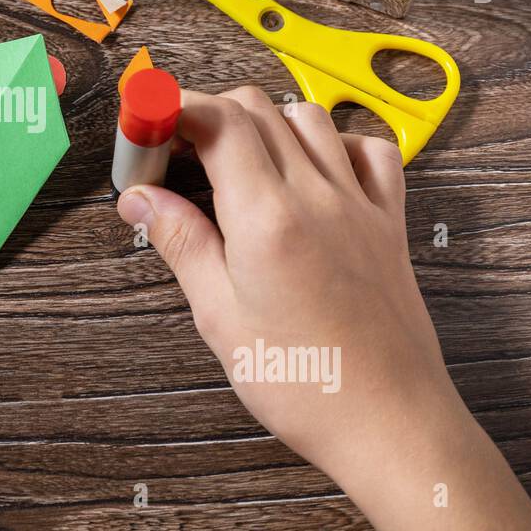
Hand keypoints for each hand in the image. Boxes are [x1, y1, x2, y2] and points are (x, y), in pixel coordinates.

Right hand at [117, 87, 530, 530]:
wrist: (389, 423)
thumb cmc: (304, 383)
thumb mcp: (220, 316)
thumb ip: (181, 242)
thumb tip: (141, 198)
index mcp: (268, 218)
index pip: (219, 120)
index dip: (174, 107)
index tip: (145, 120)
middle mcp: (317, 196)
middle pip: (257, 108)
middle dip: (206, 113)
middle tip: (173, 154)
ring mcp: (359, 205)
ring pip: (308, 117)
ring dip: (263, 121)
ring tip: (233, 163)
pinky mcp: (388, 223)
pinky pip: (368, 151)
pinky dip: (334, 142)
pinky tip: (310, 170)